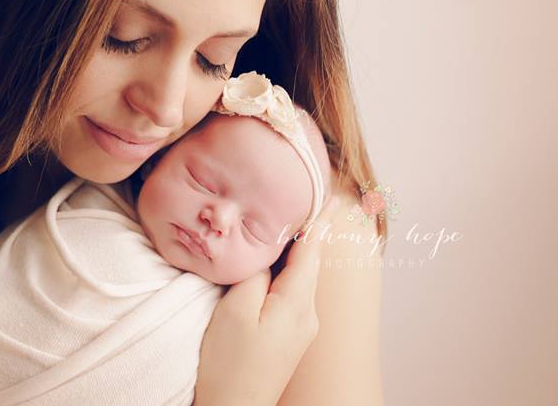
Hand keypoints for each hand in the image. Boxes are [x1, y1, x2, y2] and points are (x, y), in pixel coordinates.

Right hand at [194, 197, 340, 405]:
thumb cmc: (229, 364)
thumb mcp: (235, 310)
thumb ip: (254, 274)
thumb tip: (265, 252)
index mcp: (297, 303)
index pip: (312, 251)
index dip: (317, 221)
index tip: (327, 194)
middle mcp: (307, 315)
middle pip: (309, 262)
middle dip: (307, 231)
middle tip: (305, 198)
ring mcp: (300, 329)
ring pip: (300, 278)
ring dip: (295, 252)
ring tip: (287, 223)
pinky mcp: (289, 338)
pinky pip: (292, 293)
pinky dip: (287, 272)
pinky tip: (274, 264)